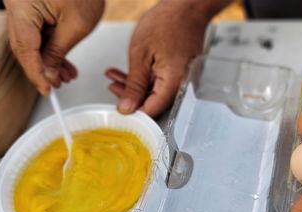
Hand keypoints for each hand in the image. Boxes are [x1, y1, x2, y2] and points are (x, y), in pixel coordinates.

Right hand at [4, 0, 104, 94]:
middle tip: (56, 84)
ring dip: (47, 61)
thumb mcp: (77, 24)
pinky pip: (36, 33)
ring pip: (31, 42)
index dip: (36, 73)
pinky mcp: (31, 8)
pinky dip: (49, 48)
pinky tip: (62, 61)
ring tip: (66, 75)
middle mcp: (17, 6)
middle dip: (42, 69)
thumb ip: (59, 51)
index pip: (25, 49)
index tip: (47, 89)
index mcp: (23, 7)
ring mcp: (23, 7)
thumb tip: (48, 72)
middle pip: (24, 47)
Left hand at [105, 1, 210, 116]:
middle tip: (113, 87)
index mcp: (173, 84)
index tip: (118, 108)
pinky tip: (129, 72)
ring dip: (134, 86)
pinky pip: (161, 82)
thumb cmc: (168, 22)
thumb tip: (127, 108)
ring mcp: (182, 79)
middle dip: (130, 97)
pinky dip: (145, 78)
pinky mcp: (180, 73)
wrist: (187, 7)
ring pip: (155, 92)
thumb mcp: (140, 54)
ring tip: (115, 77)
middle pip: (153, 103)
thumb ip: (134, 85)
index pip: (151, 111)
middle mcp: (181, 86)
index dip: (133, 112)